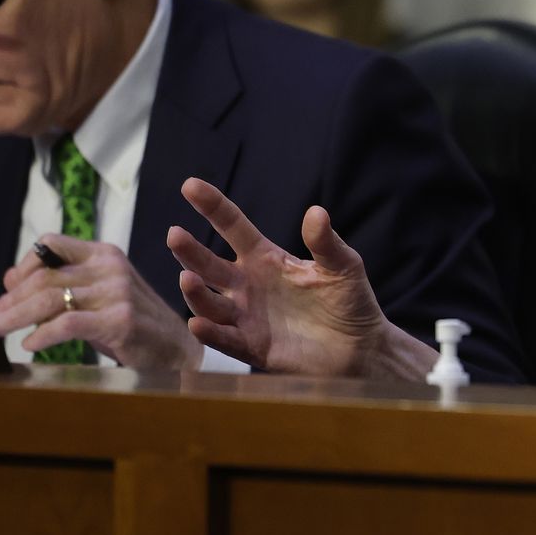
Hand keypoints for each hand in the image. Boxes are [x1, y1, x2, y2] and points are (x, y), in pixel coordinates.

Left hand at [0, 235, 202, 372]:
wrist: (178, 349)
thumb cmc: (133, 324)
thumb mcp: (98, 296)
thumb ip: (61, 285)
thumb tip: (10, 279)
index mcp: (105, 253)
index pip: (51, 244)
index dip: (23, 266)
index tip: (7, 290)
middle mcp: (111, 267)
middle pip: (44, 276)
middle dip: (11, 300)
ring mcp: (117, 293)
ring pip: (50, 299)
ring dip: (17, 317)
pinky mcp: (120, 320)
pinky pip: (67, 323)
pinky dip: (42, 335)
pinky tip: (30, 345)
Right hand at [167, 177, 433, 378]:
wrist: (361, 349)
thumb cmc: (350, 302)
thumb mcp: (343, 267)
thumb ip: (326, 242)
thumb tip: (316, 212)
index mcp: (266, 258)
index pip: (233, 226)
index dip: (212, 206)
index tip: (190, 185)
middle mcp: (248, 285)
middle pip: (210, 264)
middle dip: (190, 251)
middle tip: (175, 235)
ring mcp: (247, 316)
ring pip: (210, 303)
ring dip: (195, 292)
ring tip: (187, 277)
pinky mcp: (252, 347)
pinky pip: (225, 340)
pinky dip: (210, 333)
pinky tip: (197, 324)